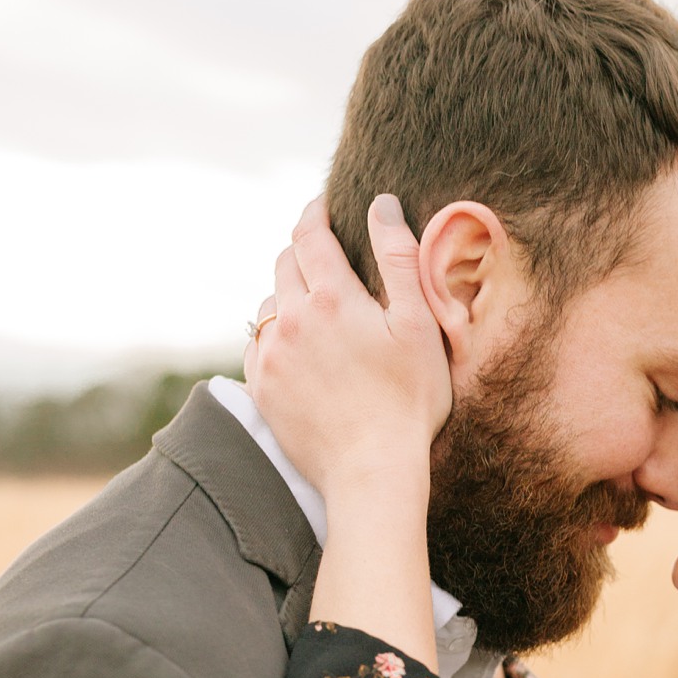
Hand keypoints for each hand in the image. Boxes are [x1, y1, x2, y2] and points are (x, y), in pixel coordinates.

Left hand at [244, 195, 451, 500]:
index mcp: (331, 298)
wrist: (373, 472)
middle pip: (283, 263)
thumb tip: (381, 204)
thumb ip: (399, 258)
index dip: (316, 212)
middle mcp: (290, 319)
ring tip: (316, 311)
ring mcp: (270, 355)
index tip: (323, 206)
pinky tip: (299, 349)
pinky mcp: (261, 387)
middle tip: (325, 259)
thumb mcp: (420, 326)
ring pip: (267, 303)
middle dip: (303, 252)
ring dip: (287, 296)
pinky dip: (274, 336)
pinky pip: (257, 344)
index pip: (310, 234)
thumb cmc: (409, 401)